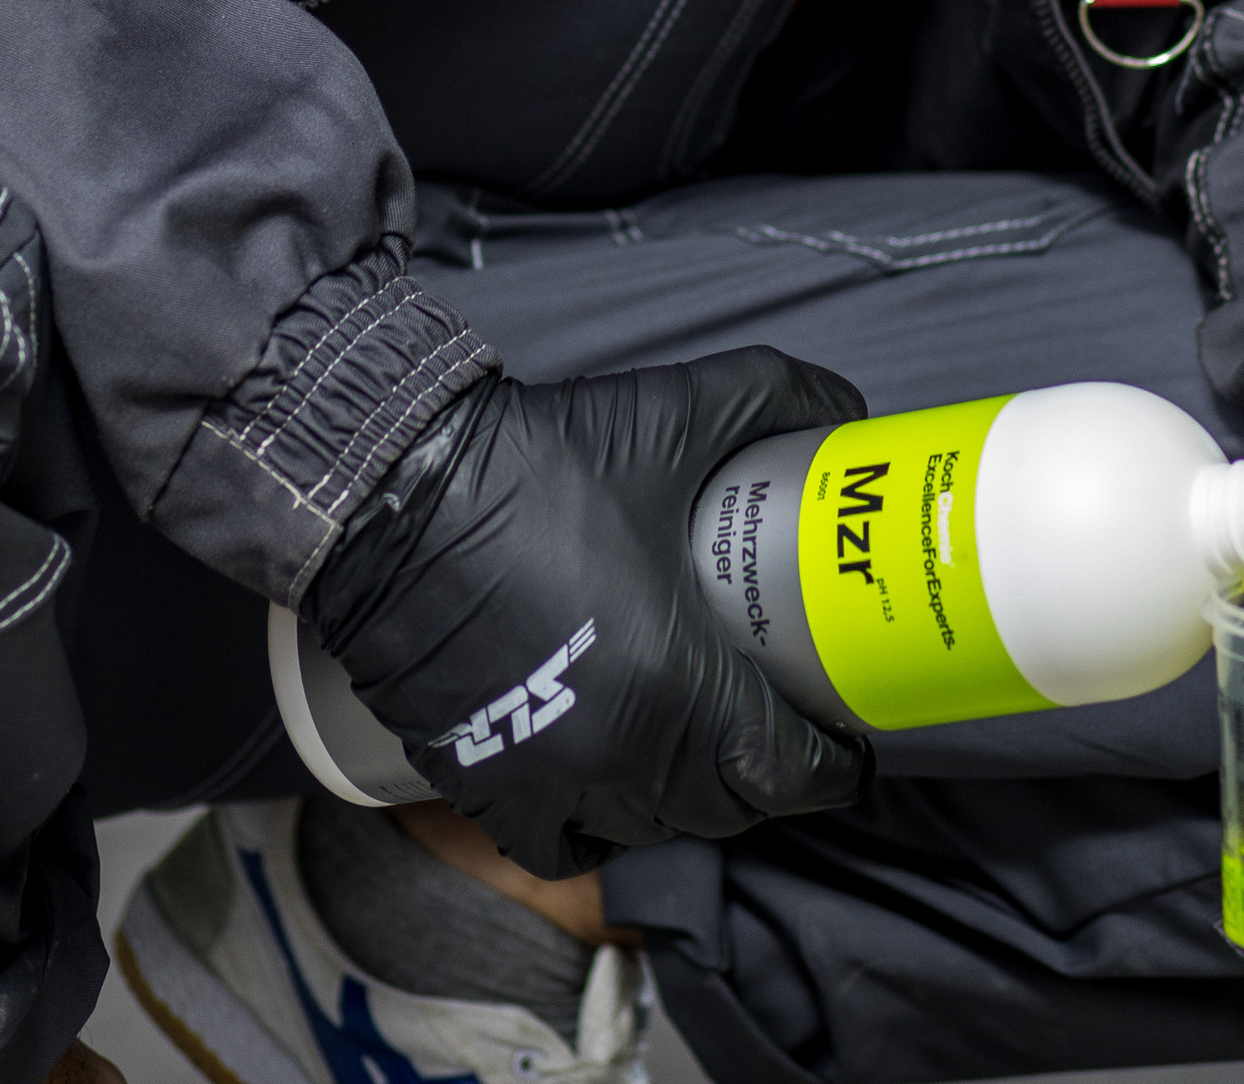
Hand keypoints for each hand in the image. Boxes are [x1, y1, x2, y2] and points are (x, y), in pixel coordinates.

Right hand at [306, 347, 868, 877]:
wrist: (395, 495)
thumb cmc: (540, 464)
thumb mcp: (677, 412)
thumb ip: (778, 399)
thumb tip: (846, 415)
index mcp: (675, 688)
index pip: (784, 772)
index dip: (830, 763)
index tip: (848, 742)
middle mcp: (616, 756)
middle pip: (722, 810)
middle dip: (764, 779)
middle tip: (780, 724)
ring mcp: (545, 781)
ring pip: (646, 828)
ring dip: (686, 800)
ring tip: (704, 744)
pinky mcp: (483, 784)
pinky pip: (560, 843)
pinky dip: (598, 824)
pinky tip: (613, 781)